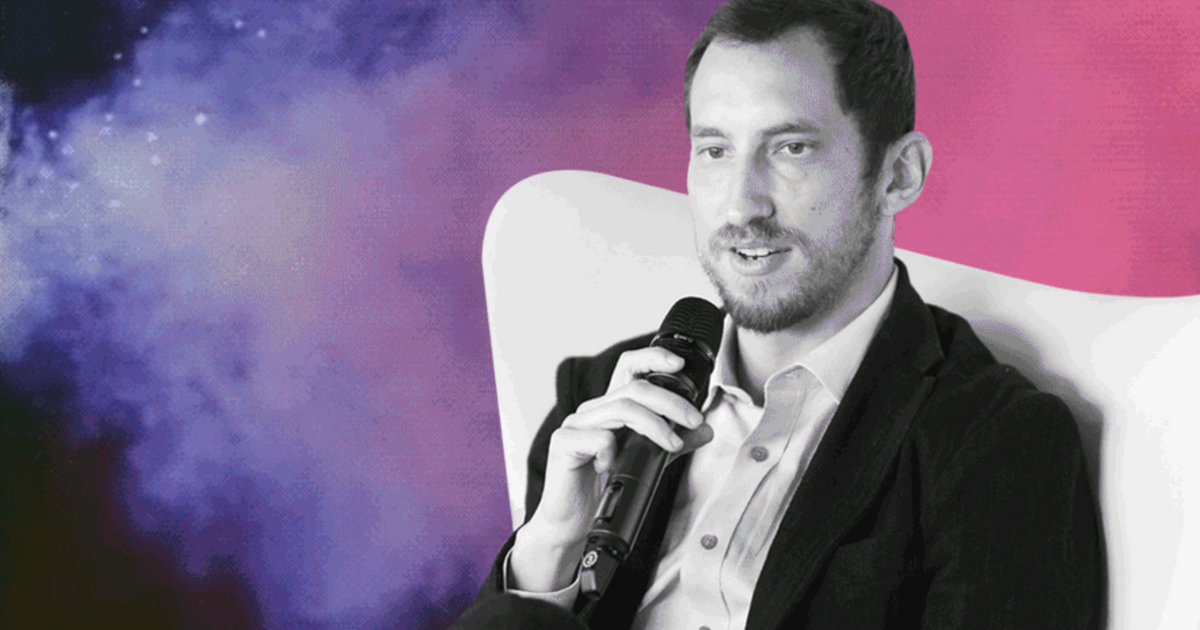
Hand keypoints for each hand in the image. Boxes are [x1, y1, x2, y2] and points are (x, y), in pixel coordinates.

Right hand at [509, 347, 713, 591]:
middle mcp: (592, 411)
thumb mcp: (645, 462)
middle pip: (634, 388)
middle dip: (670, 401)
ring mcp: (575, 425)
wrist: (571, 524)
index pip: (628, 368)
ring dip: (655, 425)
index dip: (652, 358)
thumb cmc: (604, 490)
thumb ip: (672, 444)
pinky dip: (612, 452)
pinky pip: (598, 438)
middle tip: (694, 420)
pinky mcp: (562, 444)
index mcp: (611, 409)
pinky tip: (611, 468)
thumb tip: (705, 429)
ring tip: (672, 446)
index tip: (679, 365)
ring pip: (621, 408)